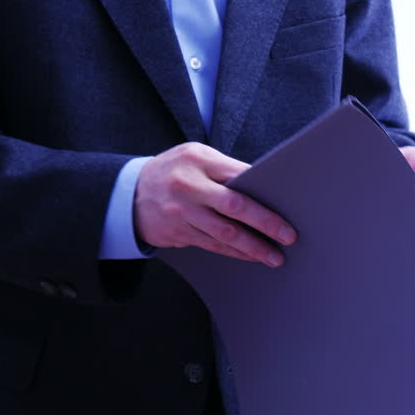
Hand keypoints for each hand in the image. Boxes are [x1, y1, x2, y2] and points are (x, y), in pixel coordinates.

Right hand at [134, 142, 295, 266]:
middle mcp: (188, 186)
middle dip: (266, 223)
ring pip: (224, 233)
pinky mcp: (177, 233)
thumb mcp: (195, 158)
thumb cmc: (174, 172)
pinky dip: (235, 252)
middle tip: (288, 236)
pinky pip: (212, 245)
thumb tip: (265, 188)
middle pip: (235, 206)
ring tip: (275, 256)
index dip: (265, 191)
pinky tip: (251, 256)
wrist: (126, 193)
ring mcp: (181, 212)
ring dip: (253, 247)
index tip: (288, 204)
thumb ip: (225, 170)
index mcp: (198, 160)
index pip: (240, 175)